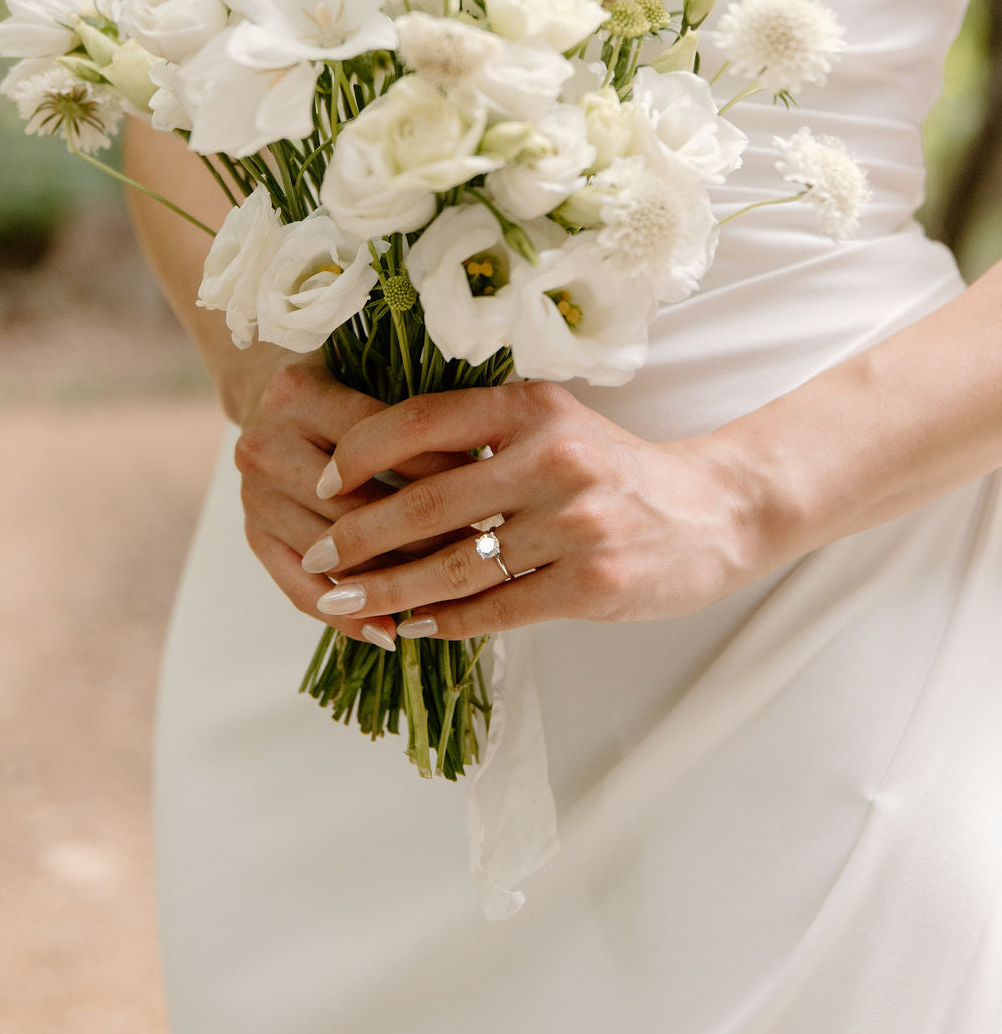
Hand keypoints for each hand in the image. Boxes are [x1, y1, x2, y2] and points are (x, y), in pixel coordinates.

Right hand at [233, 355, 478, 649]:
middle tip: (479, 551)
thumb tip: (486, 458)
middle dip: (423, 531)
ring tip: (450, 594)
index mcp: (298, 394)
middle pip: (354, 505)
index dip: (436, 469)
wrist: (269, 396)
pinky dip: (346, 617)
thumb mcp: (372, 375)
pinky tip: (388, 631)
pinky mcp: (252, 536)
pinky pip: (299, 588)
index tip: (490, 491)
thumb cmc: (343, 383)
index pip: (377, 443)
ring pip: (333, 553)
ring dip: (393, 579)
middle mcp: (265, 445)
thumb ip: (413, 409)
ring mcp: (253, 496)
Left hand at [303, 381, 771, 639]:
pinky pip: (499, 608)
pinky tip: (413, 627)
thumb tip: (374, 467)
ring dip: (391, 590)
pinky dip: (448, 622)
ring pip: (457, 565)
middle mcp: (553, 457)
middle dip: (358, 538)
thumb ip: (481, 437)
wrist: (714, 511)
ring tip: (347, 604)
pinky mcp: (594, 581)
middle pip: (428, 502)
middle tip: (318, 563)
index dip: (361, 453)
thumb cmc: (614, 468)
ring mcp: (577, 521)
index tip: (322, 484)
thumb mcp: (554, 424)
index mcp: (531, 406)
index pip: (423, 420)